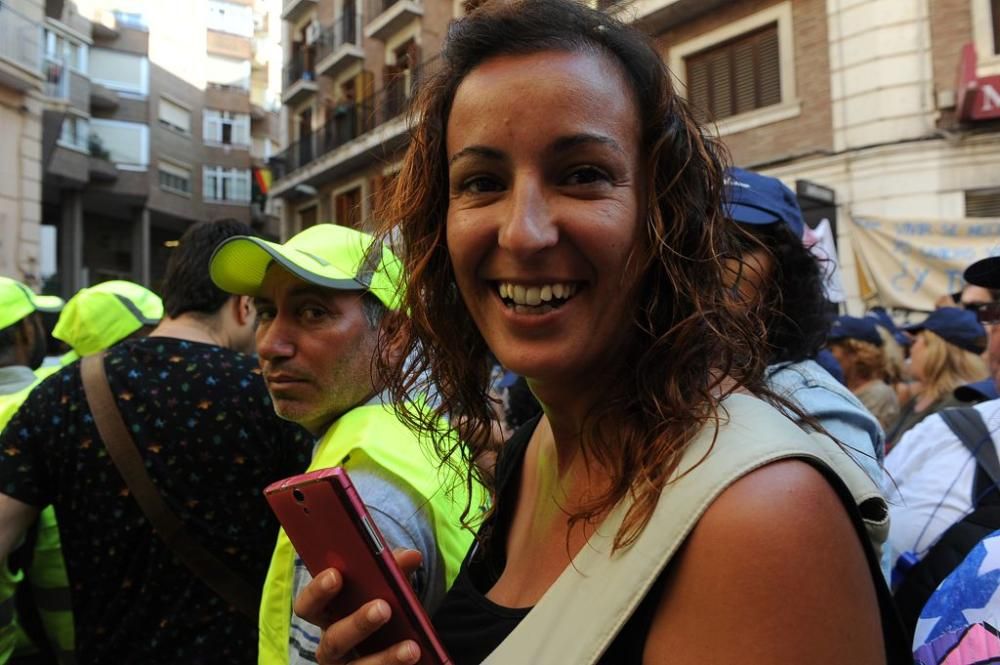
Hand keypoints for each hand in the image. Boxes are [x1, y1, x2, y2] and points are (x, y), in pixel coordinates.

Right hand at [294, 549, 424, 664]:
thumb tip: (413, 556)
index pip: (308, 606)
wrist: (393, 636)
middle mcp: (330, 645)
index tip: (335, 575)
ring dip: (385, 658)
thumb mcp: (385, 584)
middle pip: (334, 640)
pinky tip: (418, 659)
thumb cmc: (379, 601)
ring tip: (412, 648)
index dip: (317, 591)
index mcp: (326, 615)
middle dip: (358, 623)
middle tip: (383, 608)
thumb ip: (393, 568)